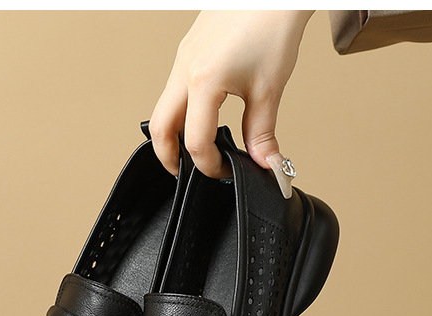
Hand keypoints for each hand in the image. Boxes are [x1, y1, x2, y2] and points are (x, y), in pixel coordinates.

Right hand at [149, 10, 313, 192]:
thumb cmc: (271, 24)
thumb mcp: (269, 88)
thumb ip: (262, 133)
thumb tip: (265, 164)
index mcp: (203, 82)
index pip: (195, 142)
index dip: (210, 166)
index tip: (226, 170)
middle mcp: (184, 70)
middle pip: (160, 129)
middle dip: (170, 158)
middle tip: (188, 173)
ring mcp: (182, 59)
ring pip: (163, 109)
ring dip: (174, 134)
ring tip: (196, 149)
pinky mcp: (188, 52)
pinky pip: (173, 90)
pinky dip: (181, 112)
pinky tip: (203, 117)